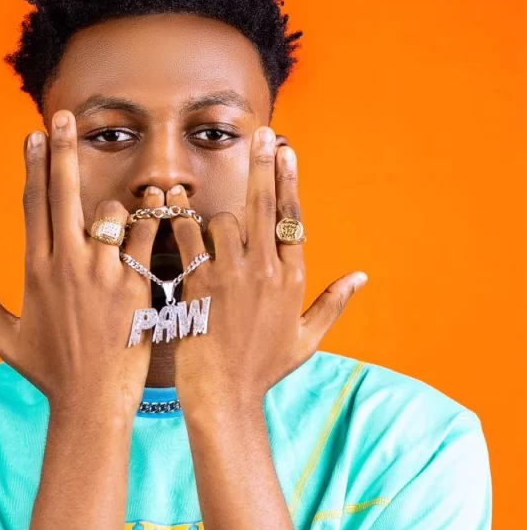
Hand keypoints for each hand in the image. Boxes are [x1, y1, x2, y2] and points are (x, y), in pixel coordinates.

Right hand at [0, 110, 163, 417]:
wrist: (92, 404)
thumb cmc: (52, 375)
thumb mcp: (9, 340)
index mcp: (36, 271)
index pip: (32, 206)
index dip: (33, 167)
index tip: (34, 137)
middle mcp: (66, 265)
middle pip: (63, 194)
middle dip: (61, 150)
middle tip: (64, 116)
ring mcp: (101, 273)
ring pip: (109, 213)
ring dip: (120, 204)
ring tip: (134, 203)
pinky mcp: (134, 287)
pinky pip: (147, 240)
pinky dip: (156, 219)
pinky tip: (164, 201)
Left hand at [167, 127, 367, 413]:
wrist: (225, 397)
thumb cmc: (263, 370)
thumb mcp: (307, 339)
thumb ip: (332, 303)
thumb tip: (360, 277)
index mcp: (293, 279)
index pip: (293, 218)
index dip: (289, 182)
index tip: (287, 152)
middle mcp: (267, 271)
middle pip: (266, 204)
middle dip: (265, 164)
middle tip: (263, 133)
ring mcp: (233, 276)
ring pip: (224, 219)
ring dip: (212, 216)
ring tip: (196, 215)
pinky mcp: (201, 284)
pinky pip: (189, 237)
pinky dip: (179, 220)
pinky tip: (170, 205)